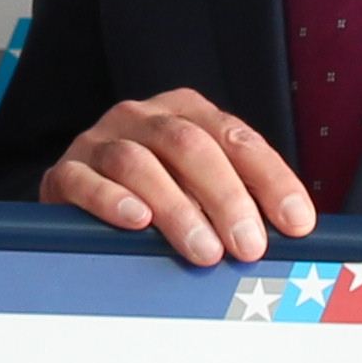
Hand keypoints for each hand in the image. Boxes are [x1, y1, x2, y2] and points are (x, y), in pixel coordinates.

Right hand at [43, 89, 312, 265]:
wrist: (77, 197)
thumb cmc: (153, 197)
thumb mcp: (198, 189)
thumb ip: (238, 202)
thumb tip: (289, 237)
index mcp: (186, 112)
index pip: (236, 138)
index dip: (271, 180)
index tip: (296, 223)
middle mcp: (143, 118)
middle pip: (188, 145)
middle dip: (226, 197)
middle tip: (249, 245)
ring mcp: (100, 141)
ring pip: (139, 162)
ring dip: (177, 209)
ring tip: (204, 250)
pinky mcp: (64, 172)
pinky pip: (84, 180)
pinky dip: (112, 200)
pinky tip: (137, 222)